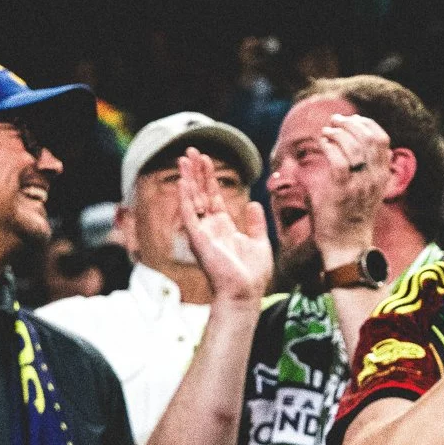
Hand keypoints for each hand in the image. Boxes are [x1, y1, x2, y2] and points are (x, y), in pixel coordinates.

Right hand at [176, 148, 271, 306]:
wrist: (245, 294)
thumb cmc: (252, 276)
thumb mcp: (260, 243)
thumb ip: (256, 223)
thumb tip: (254, 203)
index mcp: (224, 228)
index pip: (213, 196)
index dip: (209, 178)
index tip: (206, 159)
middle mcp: (210, 228)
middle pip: (200, 193)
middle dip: (196, 172)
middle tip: (191, 150)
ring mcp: (203, 233)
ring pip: (192, 200)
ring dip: (188, 179)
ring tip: (184, 158)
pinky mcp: (199, 240)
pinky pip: (189, 215)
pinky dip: (185, 198)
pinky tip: (183, 181)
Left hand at [310, 112, 394, 267]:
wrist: (346, 247)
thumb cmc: (350, 218)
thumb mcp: (365, 190)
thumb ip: (363, 168)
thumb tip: (352, 144)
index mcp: (382, 176)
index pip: (382, 139)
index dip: (367, 124)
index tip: (353, 120)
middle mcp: (374, 179)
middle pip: (369, 138)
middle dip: (351, 123)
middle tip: (335, 121)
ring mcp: (359, 185)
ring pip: (353, 145)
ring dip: (338, 132)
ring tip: (327, 131)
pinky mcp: (342, 191)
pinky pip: (338, 159)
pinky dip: (329, 144)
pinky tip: (323, 142)